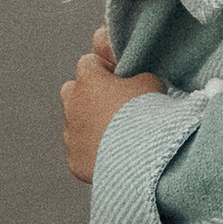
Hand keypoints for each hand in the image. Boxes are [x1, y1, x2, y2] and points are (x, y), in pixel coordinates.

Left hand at [62, 26, 165, 181]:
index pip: (89, 63)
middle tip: (114, 106)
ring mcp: (71, 135)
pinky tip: (114, 155)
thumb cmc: (147, 117)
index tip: (122, 80)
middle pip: (73, 91)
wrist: (143, 158)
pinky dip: (93, 152)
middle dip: (90, 96)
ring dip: (90, 125)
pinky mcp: (74, 160)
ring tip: (118, 135)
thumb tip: (135, 83)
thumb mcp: (151, 83)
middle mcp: (72, 105)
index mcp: (88, 80)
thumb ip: (137, 77)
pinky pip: (81, 152)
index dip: (107, 69)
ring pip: (75, 124)